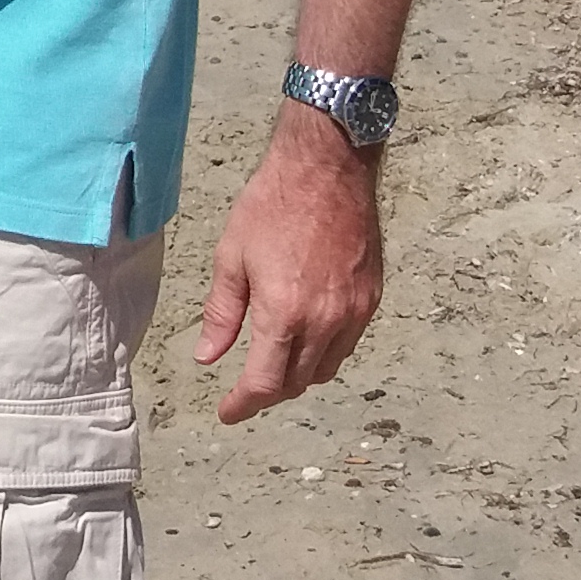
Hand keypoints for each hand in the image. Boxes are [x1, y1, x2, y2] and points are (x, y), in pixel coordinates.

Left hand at [195, 109, 384, 420]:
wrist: (328, 167)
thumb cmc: (273, 204)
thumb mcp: (232, 257)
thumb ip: (222, 314)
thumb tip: (208, 357)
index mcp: (285, 313)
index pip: (266, 382)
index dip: (244, 404)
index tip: (228, 412)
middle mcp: (326, 321)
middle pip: (299, 383)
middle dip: (270, 392)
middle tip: (246, 388)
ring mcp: (354, 311)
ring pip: (328, 368)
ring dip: (300, 376)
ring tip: (275, 364)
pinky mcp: (371, 298)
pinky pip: (349, 344)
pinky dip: (326, 353)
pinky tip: (307, 337)